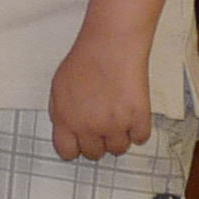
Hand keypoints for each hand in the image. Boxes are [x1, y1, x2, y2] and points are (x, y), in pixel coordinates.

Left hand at [46, 28, 152, 160]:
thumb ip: (60, 112)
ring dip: (120, 136)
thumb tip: (66, 129)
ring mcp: (114, 125)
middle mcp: (89, 127)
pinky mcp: (138, 119)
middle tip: (104, 124)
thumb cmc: (85, 59)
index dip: (76, 147)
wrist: (111, 44)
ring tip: (120, 116)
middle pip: (95, 154)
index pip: (67, 153)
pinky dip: (139, 129)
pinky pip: (140, 138)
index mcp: (65, 120)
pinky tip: (134, 113)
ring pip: (119, 149)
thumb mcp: (58, 86)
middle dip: (99, 141)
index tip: (82, 141)